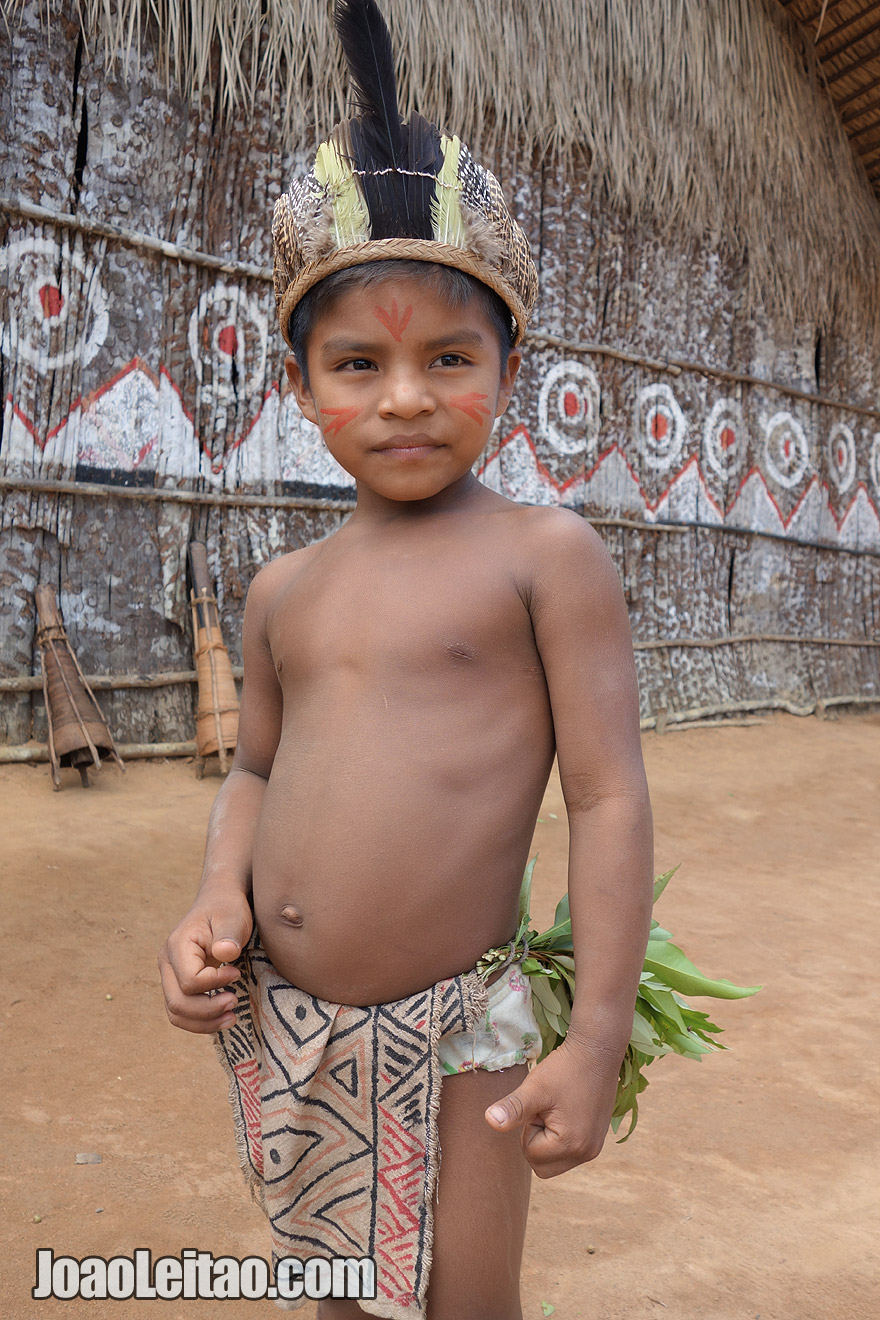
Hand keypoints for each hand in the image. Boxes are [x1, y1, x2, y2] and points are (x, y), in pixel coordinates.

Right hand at [157, 889, 252, 1033]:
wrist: (219, 904)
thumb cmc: (227, 909)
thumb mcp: (232, 917)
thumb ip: (228, 934)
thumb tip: (225, 952)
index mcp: (177, 946)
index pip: (190, 981)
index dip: (215, 983)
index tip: (235, 972)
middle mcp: (167, 963)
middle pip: (177, 1003)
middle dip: (208, 1010)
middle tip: (235, 1000)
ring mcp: (170, 976)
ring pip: (176, 1014)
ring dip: (204, 1022)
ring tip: (232, 1017)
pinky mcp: (179, 985)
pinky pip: (182, 1013)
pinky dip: (201, 1022)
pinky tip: (223, 1018)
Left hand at [484, 1034, 623, 1177]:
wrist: (597, 1051)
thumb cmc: (564, 1068)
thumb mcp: (535, 1088)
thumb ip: (513, 1108)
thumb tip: (490, 1121)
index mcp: (571, 1145)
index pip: (530, 1154)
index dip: (528, 1126)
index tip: (541, 1104)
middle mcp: (586, 1154)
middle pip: (542, 1165)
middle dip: (537, 1139)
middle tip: (546, 1109)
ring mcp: (594, 1148)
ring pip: (554, 1160)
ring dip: (548, 1138)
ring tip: (556, 1109)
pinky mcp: (596, 1140)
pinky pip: (569, 1151)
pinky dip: (560, 1136)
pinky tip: (567, 1111)